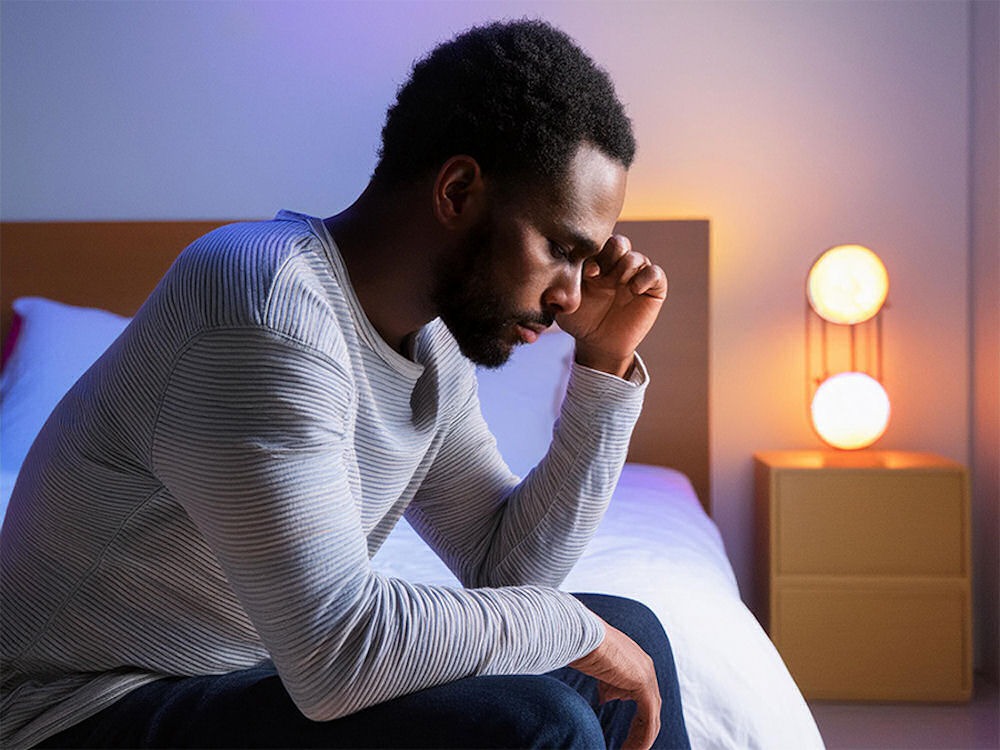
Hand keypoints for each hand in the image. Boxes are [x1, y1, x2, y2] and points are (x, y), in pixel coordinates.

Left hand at [556, 234, 666, 377]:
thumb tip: (552, 281)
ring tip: (618, 283)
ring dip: (628, 266)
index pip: (598, 244)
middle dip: (613, 253)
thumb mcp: (564, 305)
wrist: (599, 344)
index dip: (594, 254)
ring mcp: (635, 276)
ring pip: (637, 257)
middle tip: (604, 274)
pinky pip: (655, 273)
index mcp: (595, 263)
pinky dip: (647, 276)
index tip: (588, 274)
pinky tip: (634, 290)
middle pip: (620, 243)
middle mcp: (616, 266)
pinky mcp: (652, 289)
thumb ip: (557, 291)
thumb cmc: (580, 321)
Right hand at [570, 618, 661, 749]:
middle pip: (650, 707)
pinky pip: (648, 718)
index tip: (625, 735)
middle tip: (630, 748)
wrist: (578, 633)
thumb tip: (606, 698)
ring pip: (652, 715)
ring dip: (641, 738)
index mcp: (635, 660)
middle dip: (641, 730)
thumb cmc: (579, 645)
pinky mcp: (642, 683)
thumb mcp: (596, 668)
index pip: (642, 694)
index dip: (636, 717)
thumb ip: (606, 682)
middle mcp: (645, 666)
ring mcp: (646, 673)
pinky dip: (642, 737)